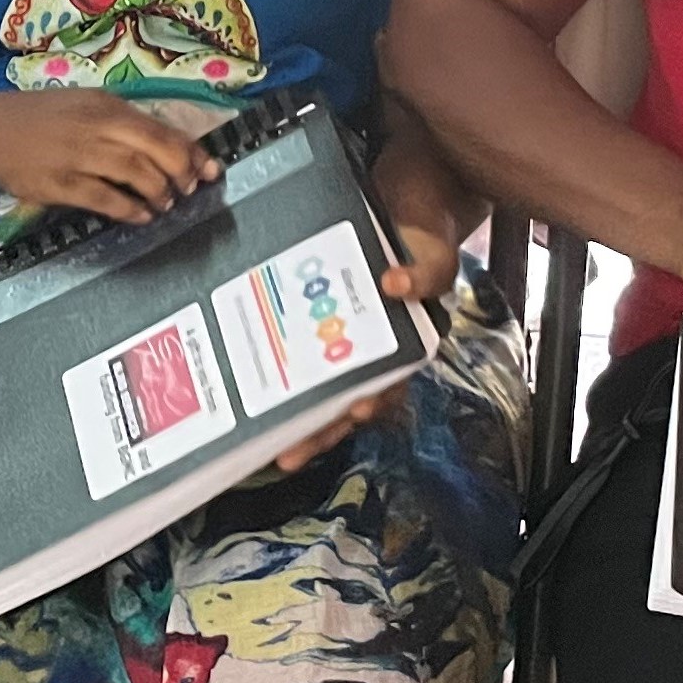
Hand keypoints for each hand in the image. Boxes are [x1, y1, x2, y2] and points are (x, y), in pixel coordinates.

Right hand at [0, 90, 219, 224]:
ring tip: (166, 204)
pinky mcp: (60, 183)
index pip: (160, 128)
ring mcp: (77, 155)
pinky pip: (104, 198)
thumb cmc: (40, 118)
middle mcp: (95, 127)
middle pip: (153, 149)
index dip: (190, 151)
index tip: (210, 168)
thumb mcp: (84, 106)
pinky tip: (141, 217)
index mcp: (105, 105)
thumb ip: (121, 123)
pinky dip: (129, 210)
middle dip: (181, 173)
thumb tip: (165, 145)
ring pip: (134, 173)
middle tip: (190, 189)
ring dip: (158, 192)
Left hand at [270, 205, 457, 472]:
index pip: (385, 390)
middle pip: (344, 408)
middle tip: (290, 455)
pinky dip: (277, 385)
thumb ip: (424, 274)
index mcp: (402, 352)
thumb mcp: (434, 260)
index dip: (368, 405)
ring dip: (295, 424)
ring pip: (318, 399)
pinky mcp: (315, 340)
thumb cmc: (419, 253)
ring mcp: (342, 355)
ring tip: (266, 446)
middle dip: (319, 434)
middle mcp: (371, 363)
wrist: (398, 227)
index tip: (353, 414)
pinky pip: (296, 369)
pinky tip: (248, 396)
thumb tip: (394, 283)